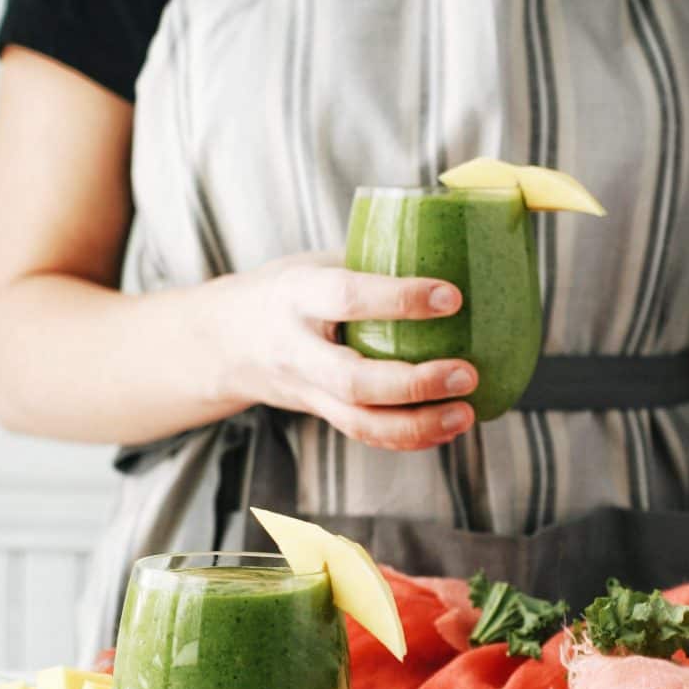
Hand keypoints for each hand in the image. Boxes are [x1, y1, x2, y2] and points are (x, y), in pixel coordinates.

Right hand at [204, 253, 476, 450]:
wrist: (223, 341)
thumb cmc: (282, 292)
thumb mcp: (312, 264)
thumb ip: (366, 263)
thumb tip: (445, 251)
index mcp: (296, 296)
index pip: (347, 297)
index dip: (399, 299)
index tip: (451, 297)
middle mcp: (297, 350)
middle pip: (352, 381)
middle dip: (414, 384)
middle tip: (465, 374)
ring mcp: (307, 389)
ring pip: (360, 422)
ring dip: (417, 424)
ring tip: (465, 412)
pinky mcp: (320, 413)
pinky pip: (365, 433)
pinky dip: (409, 437)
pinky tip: (447, 425)